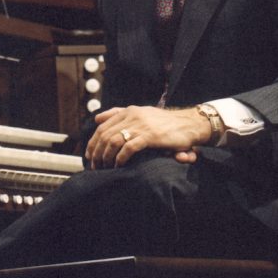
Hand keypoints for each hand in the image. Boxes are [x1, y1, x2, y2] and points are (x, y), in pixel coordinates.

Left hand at [85, 105, 211, 168]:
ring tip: (104, 167)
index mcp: (129, 111)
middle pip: (105, 135)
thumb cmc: (164, 122)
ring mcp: (141, 125)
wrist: (189, 124)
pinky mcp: (150, 136)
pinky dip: (120, 158)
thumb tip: (97, 118)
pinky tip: (118, 165)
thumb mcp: (140, 113)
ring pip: (113, 141)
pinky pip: (128, 148)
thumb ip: (118, 114)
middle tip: (94, 165)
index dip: (92, 142)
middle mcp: (133, 116)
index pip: (102, 126)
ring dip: (106, 157)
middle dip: (96, 152)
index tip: (89, 155)